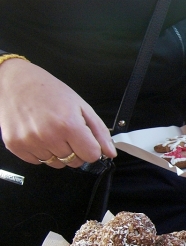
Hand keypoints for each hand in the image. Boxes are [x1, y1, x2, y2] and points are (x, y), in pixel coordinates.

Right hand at [0, 59, 116, 167]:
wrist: (15, 81)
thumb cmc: (48, 91)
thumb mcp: (81, 106)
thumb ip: (99, 131)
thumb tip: (110, 152)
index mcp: (69, 125)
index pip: (92, 156)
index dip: (92, 148)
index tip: (86, 140)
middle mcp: (49, 136)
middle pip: (75, 162)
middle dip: (75, 150)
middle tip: (66, 132)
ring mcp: (30, 142)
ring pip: (56, 164)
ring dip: (57, 152)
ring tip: (51, 131)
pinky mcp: (15, 146)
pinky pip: (37, 162)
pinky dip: (41, 152)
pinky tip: (39, 135)